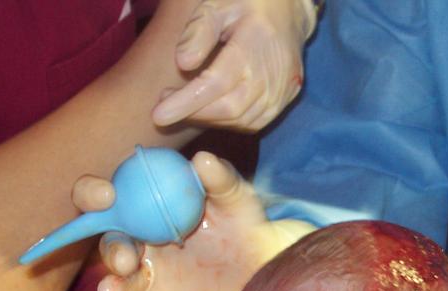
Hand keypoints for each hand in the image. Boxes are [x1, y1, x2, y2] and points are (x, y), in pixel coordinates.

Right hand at [73, 151, 312, 290]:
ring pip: (116, 281)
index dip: (94, 194)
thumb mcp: (238, 199)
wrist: (261, 270)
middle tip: (125, 259)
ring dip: (110, 286)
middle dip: (112, 249)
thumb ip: (220, 179)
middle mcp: (137, 244)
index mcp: (144, 210)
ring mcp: (142, 279)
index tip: (106, 195)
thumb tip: (201, 159)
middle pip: (109, 243)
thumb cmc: (246, 224)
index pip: (107, 200)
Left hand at [151, 0, 317, 130]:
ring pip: (243, 120)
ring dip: (210, 120)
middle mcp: (276, 71)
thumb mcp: (217, 5)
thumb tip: (183, 63)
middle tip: (165, 105)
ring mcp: (285, 88)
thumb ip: (198, 31)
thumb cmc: (246, 4)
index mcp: (258, 41)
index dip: (187, 102)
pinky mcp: (288, 98)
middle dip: (194, 113)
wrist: (288, 11)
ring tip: (185, 106)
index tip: (158, 114)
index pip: (218, 82)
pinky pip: (256, 122)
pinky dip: (230, 122)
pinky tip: (212, 110)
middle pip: (231, 108)